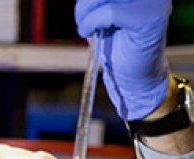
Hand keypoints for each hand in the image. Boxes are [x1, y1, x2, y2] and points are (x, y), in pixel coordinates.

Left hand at [75, 0, 171, 120]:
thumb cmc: (119, 45)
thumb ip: (99, 1)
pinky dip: (92, 22)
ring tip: (87, 28)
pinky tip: (89, 33)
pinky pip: (110, 12)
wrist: (135, 76)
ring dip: (86, 13)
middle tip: (81, 20)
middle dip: (86, 4)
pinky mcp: (149, 18)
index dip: (90, 0)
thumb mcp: (104, 14)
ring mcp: (153, 3)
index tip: (84, 11)